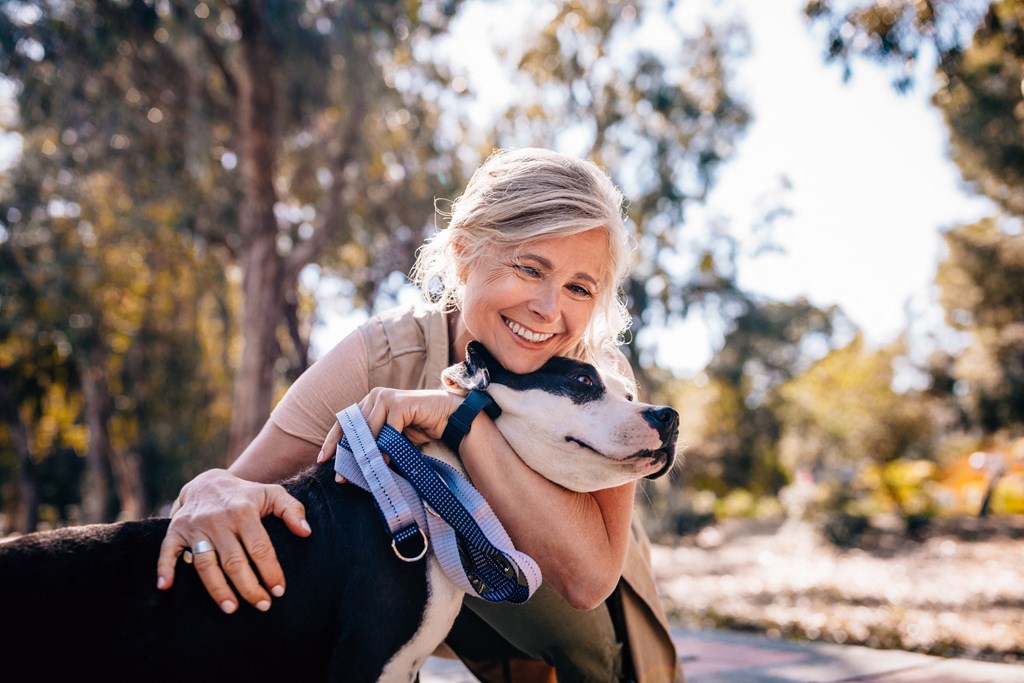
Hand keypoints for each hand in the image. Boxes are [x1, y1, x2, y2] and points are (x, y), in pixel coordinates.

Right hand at [156, 468, 310, 613]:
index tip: (279, 590)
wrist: (208, 482)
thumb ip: (292, 510)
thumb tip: (306, 532)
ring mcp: (195, 526)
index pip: (260, 547)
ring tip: (231, 608)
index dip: (270, 571)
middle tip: (262, 605)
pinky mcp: (175, 530)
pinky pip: (167, 551)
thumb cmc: (246, 495)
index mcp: (244, 511)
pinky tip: (165, 587)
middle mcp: (218, 520)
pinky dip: (164, 568)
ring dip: (217, 588)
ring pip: (205, 564)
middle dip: (249, 587)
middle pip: (234, 561)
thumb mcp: (273, 494)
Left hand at [317, 388, 460, 482]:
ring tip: (362, 474)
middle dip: (347, 454)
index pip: (344, 422)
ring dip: (366, 454)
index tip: (323, 460)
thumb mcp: (391, 438)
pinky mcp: (400, 403)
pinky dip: (385, 448)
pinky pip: (388, 430)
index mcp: (369, 402)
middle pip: (353, 428)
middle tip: (341, 477)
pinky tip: (384, 463)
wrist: (448, 418)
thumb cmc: (419, 428)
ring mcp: (387, 397)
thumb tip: (350, 467)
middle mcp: (374, 396)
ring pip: (368, 430)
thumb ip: (373, 444)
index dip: (332, 441)